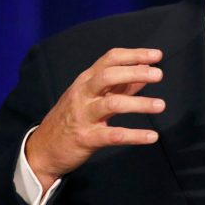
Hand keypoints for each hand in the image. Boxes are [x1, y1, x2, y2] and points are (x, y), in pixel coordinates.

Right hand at [26, 48, 165, 191]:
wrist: (43, 150)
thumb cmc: (72, 118)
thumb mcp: (93, 96)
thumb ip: (121, 85)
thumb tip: (145, 72)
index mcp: (86, 81)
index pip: (110, 59)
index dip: (134, 55)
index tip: (157, 55)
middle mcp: (84, 94)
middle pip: (109, 75)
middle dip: (135, 72)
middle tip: (159, 74)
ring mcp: (84, 116)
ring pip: (113, 104)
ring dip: (139, 103)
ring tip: (161, 105)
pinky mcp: (86, 138)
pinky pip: (114, 135)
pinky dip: (135, 135)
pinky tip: (152, 136)